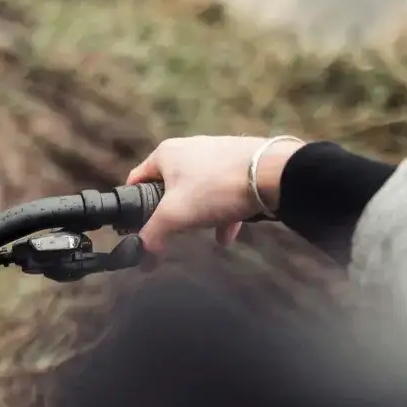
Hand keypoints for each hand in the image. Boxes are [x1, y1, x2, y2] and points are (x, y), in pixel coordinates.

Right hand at [126, 135, 303, 255]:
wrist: (272, 173)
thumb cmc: (215, 187)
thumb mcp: (175, 215)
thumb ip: (152, 236)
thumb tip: (140, 258)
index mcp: (165, 154)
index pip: (137, 180)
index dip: (134, 206)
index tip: (138, 227)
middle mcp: (188, 149)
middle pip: (169, 187)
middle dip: (172, 213)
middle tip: (174, 231)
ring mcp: (215, 155)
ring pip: (197, 190)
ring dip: (198, 215)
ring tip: (203, 233)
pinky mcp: (239, 164)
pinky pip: (222, 191)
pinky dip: (221, 213)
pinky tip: (227, 235)